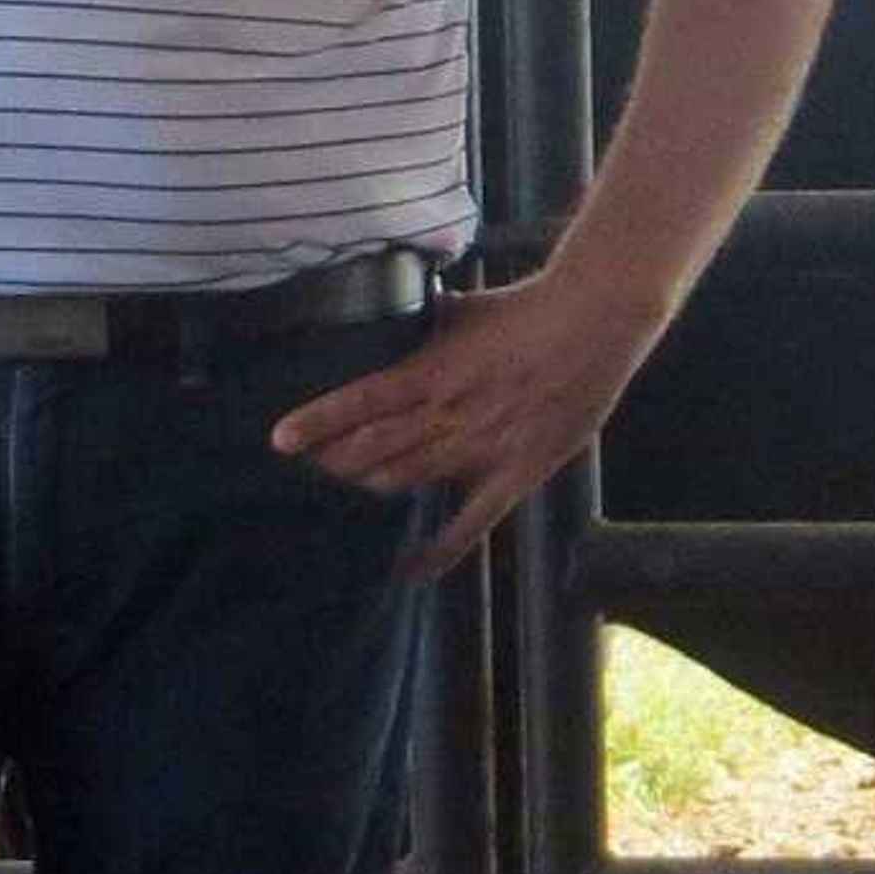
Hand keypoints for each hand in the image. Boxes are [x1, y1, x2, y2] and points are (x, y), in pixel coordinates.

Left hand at [268, 275, 669, 576]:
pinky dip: (440, 550)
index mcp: (431, 372)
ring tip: (347, 491)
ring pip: (409, 480)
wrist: (594, 322)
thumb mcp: (464, 306)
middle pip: (374, 449)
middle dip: (336, 461)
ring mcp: (481, 450)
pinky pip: (472, 523)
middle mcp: (448, 417)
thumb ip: (426, 318)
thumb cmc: (530, 307)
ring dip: (373, 487)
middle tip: (309, 468)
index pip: (360, 401)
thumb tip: (399, 303)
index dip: (317, 422)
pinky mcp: (515, 474)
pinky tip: (411, 570)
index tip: (279, 438)